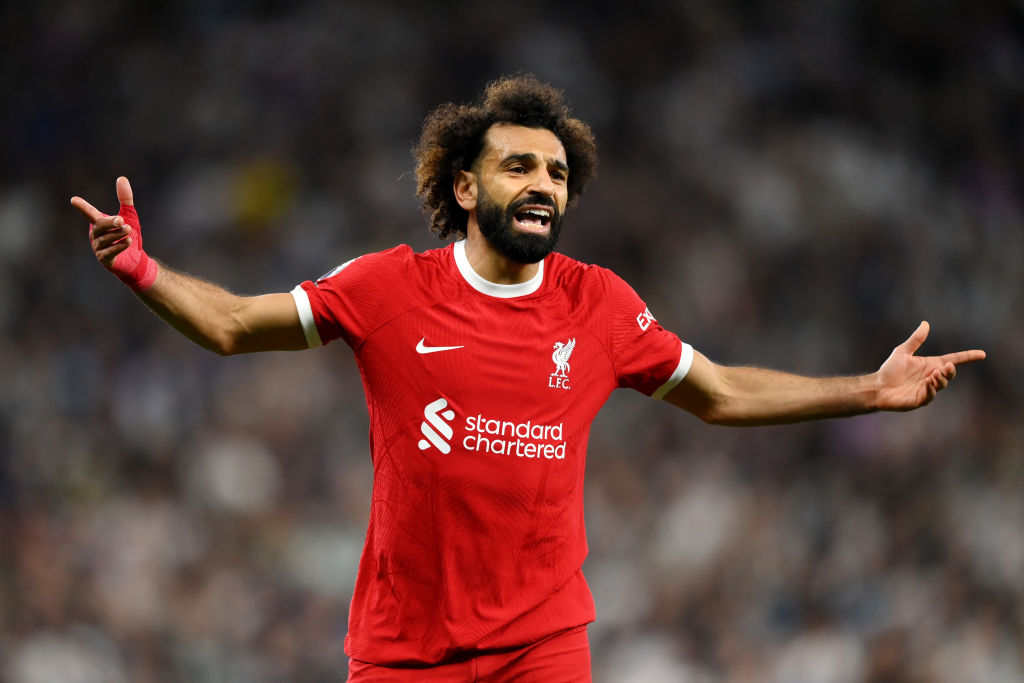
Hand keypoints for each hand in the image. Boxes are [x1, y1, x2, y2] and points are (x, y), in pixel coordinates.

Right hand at [71, 176, 158, 290]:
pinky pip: (109, 252)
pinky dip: (119, 246)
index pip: (89, 213)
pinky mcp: (105, 260)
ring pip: (106, 239)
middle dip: (110, 222)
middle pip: (99, 226)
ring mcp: (99, 248)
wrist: (136, 260)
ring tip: (129, 229)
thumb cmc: (129, 236)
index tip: (74, 200)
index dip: (82, 207)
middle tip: (122, 220)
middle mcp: (96, 235)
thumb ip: (125, 199)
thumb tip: (122, 178)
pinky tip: (128, 241)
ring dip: (118, 234)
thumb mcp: (130, 216)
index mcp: (100, 224)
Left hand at [875, 321, 985, 410]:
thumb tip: (925, 324)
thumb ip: (915, 340)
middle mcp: (931, 377)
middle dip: (950, 371)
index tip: (982, 354)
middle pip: (950, 374)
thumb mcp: (902, 352)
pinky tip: (928, 383)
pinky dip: (932, 389)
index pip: (953, 360)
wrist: (877, 386)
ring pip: (942, 384)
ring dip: (940, 379)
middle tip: (946, 367)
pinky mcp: (920, 399)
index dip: (967, 357)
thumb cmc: (889, 370)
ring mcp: (927, 389)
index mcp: (930, 365)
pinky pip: (930, 395)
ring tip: (933, 375)